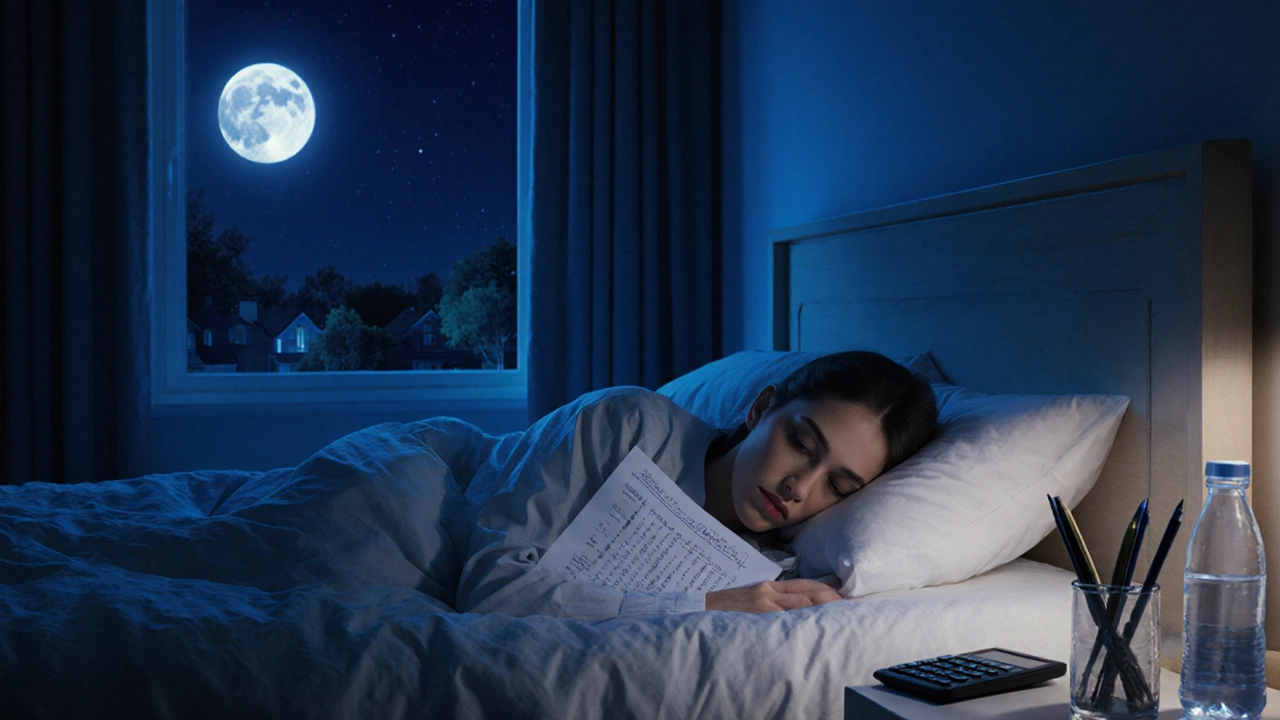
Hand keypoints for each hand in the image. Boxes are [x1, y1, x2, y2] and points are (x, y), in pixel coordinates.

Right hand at [705, 579, 841, 612]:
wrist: (698, 608)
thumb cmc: (724, 608)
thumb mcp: (748, 598)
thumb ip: (769, 600)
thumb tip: (792, 609)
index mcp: (767, 586)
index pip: (803, 585)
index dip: (823, 589)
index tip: (840, 594)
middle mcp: (768, 592)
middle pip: (806, 594)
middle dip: (829, 599)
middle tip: (848, 605)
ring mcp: (763, 605)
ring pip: (799, 605)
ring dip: (820, 609)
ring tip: (838, 615)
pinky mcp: (757, 617)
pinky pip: (784, 620)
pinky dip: (800, 622)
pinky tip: (813, 627)